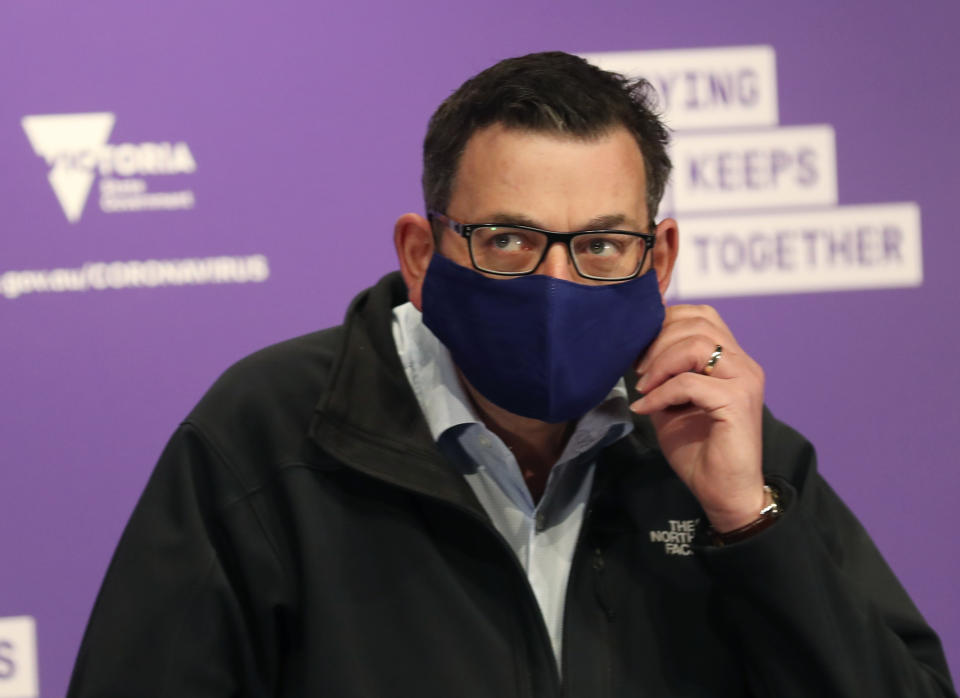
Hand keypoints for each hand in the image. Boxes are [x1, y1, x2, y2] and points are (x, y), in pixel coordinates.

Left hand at [630, 305, 765, 532]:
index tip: (639, 349)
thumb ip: (663, 373)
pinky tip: (646, 409)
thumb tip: (635, 348)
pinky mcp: (737, 402)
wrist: (723, 493)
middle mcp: (743, 364)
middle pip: (698, 323)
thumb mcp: (672, 401)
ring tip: (643, 387)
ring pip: (697, 345)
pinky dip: (661, 393)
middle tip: (638, 369)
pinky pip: (690, 383)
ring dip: (660, 363)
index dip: (666, 321)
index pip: (702, 315)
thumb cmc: (698, 450)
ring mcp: (744, 380)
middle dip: (658, 341)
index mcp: (731, 359)